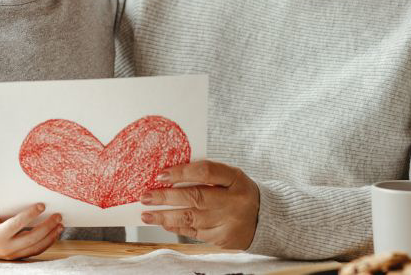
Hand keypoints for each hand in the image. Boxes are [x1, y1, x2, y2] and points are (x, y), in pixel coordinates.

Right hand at [0, 203, 62, 259]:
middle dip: (47, 226)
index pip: (17, 224)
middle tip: (58, 215)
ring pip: (36, 247)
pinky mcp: (17, 257)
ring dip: (50, 236)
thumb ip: (3, 208)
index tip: (42, 205)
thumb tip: (25, 203)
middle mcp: (6, 248)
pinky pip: (34, 251)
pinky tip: (54, 233)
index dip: (30, 214)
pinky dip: (46, 243)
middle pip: (31, 238)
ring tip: (60, 225)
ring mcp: (12, 255)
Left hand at [138, 160, 259, 249]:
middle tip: (145, 197)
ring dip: (165, 216)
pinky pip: (194, 232)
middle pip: (196, 197)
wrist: (264, 219)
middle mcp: (234, 201)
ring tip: (147, 214)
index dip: (182, 172)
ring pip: (192, 218)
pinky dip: (177, 227)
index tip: (160, 175)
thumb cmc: (238, 191)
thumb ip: (205, 173)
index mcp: (236, 179)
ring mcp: (229, 222)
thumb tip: (169, 175)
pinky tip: (164, 223)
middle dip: (166, 197)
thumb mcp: (229, 177)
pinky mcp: (223, 238)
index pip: (206, 171)